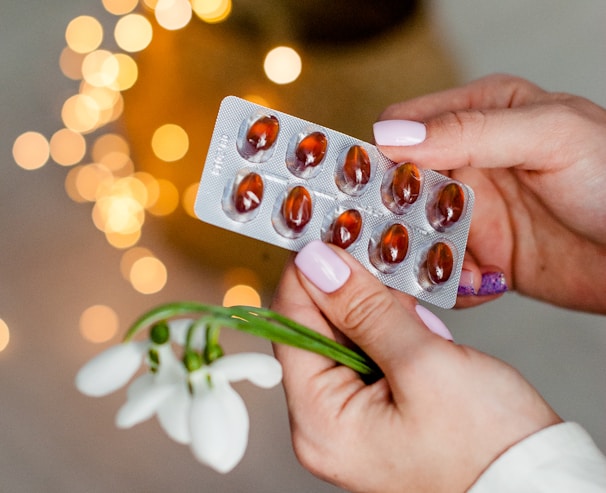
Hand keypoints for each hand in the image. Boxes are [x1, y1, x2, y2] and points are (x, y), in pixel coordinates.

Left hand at [271, 240, 560, 492]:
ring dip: (374, 310)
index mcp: (319, 422)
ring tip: (408, 300)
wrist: (536, 485)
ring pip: (345, 339)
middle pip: (316, 332)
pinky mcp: (377, 411)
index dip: (306, 276)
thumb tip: (318, 265)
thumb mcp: (423, 363)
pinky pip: (369, 355)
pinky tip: (415, 323)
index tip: (327, 237)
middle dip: (347, 292)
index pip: (290, 328)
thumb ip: (365, 309)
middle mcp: (325, 425)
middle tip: (376, 258)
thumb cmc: (488, 446)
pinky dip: (389, 330)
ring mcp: (351, 420)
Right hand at [373, 74, 605, 312]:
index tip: (359, 192)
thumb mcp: (548, 136)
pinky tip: (482, 285)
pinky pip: (442, 270)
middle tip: (393, 243)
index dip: (375, 159)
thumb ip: (468, 131)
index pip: (400, 130)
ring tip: (462, 270)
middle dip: (391, 219)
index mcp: (477, 116)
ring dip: (422, 258)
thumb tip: (390, 135)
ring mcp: (474, 212)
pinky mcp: (483, 256)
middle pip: (398, 189)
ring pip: (413, 235)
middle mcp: (467, 163)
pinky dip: (450, 284)